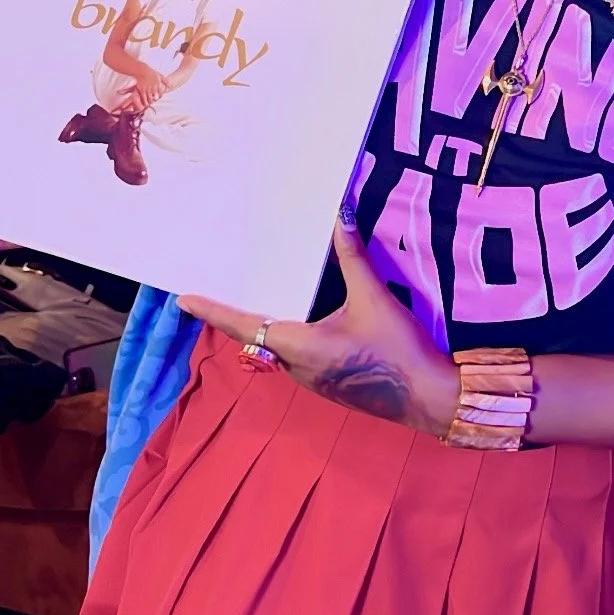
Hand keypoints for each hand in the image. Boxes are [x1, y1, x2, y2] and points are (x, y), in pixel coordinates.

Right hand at [129, 65, 167, 108]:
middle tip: (154, 100)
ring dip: (150, 102)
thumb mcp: (160, 76)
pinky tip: (145, 102)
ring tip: (150, 102)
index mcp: (158, 84)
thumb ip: (166, 81)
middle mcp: (153, 87)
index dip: (160, 96)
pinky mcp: (141, 90)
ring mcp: (147, 89)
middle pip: (156, 98)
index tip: (159, 96)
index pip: (161, 93)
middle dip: (155, 100)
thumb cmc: (151, 73)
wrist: (142, 71)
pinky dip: (145, 101)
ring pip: (150, 99)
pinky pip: (144, 98)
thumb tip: (171, 87)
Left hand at [181, 214, 459, 436]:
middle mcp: (297, 367)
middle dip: (237, 313)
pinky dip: (289, 333)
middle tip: (217, 288)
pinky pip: (296, 354)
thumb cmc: (399, 350)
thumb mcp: (374, 298)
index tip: (184, 299)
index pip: (243, 325)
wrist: (429, 398)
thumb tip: (340, 216)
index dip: (213, 311)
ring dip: (266, 323)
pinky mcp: (328, 383)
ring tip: (255, 294)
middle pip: (257, 335)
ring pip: (277, 346)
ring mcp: (312, 380)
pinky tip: (301, 316)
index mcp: (299, 346)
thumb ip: (353, 258)